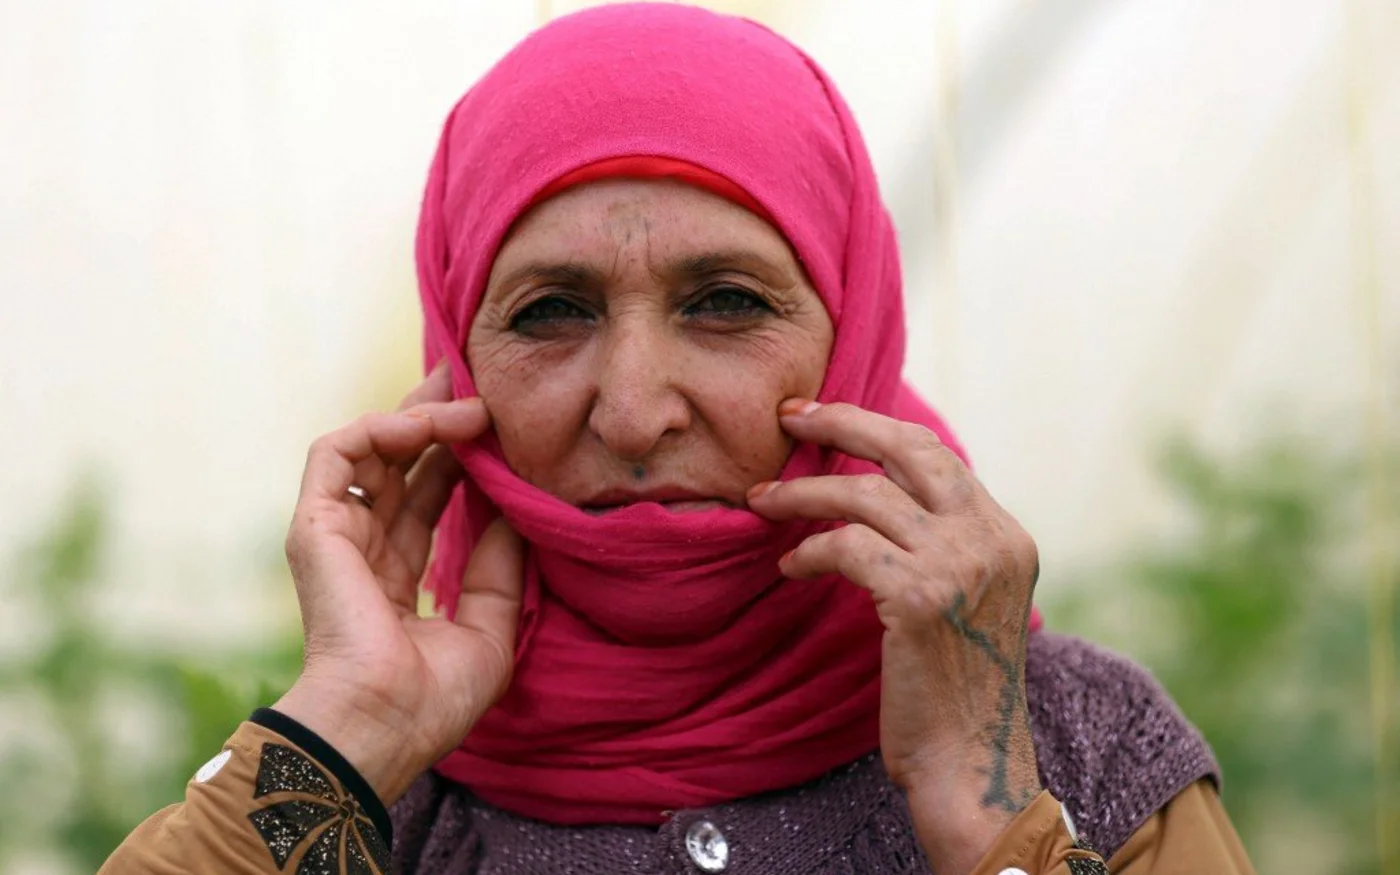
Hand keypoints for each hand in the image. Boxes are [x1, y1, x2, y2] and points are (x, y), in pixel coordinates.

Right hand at [274, 361, 523, 804]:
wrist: (383, 724)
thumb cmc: (433, 698)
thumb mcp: (488, 627)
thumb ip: (498, 567)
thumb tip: (516, 509)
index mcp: (395, 578)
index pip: (426, 499)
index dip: (458, 460)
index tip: (499, 430)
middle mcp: (363, 550)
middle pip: (398, 464)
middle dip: (437, 419)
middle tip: (480, 383)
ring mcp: (335, 536)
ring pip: (370, 449)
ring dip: (419, 418)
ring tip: (471, 407)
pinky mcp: (315, 525)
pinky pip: (336, 452)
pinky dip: (380, 428)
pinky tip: (428, 423)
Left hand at [747, 399, 1040, 873]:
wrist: (969, 764)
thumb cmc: (952, 691)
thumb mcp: (964, 603)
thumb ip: (940, 548)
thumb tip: (875, 499)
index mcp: (1007, 537)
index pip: (936, 458)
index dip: (876, 430)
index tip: (824, 419)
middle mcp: (991, 540)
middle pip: (909, 450)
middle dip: (843, 423)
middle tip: (789, 418)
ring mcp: (961, 565)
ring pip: (865, 495)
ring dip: (803, 494)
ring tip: (761, 500)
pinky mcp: (922, 597)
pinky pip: (846, 547)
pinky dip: (808, 550)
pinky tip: (789, 566)